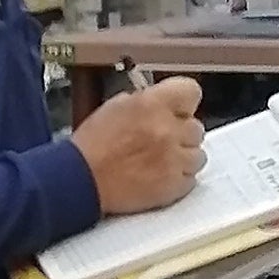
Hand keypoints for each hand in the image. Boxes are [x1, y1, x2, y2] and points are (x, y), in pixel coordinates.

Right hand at [81, 79, 206, 217]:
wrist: (81, 180)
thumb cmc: (92, 146)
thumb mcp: (116, 106)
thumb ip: (146, 102)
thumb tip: (163, 102)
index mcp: (152, 104)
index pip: (191, 92)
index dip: (184, 102)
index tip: (179, 109)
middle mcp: (167, 129)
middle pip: (196, 128)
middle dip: (181, 133)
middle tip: (162, 140)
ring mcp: (173, 159)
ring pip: (198, 155)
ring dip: (183, 158)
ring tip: (161, 161)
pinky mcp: (173, 186)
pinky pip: (191, 180)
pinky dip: (178, 179)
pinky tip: (160, 176)